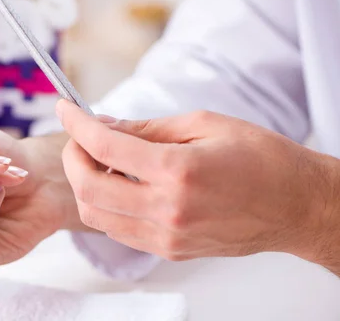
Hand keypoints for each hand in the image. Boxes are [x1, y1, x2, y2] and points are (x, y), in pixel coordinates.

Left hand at [57, 100, 339, 266]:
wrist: (294, 205)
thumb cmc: (260, 158)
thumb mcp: (203, 124)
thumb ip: (147, 127)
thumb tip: (104, 125)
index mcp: (178, 170)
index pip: (105, 146)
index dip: (76, 124)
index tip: (65, 109)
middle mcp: (168, 209)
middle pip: (88, 187)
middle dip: (72, 158)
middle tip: (78, 138)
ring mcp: (167, 236)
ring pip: (96, 215)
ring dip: (85, 183)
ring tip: (99, 159)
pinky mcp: (169, 250)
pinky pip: (118, 230)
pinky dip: (106, 204)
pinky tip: (119, 184)